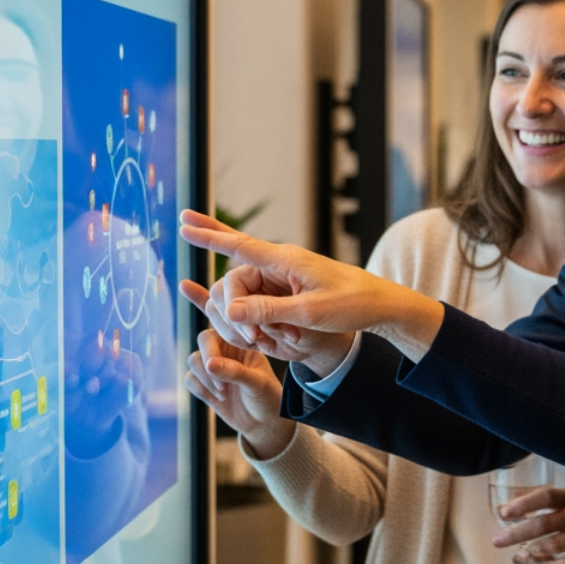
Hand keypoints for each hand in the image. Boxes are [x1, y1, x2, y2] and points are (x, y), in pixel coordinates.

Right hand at [177, 210, 444, 359]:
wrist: (380, 304)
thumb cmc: (351, 305)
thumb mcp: (309, 313)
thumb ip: (267, 311)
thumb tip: (228, 310)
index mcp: (286, 259)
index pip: (239, 246)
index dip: (209, 236)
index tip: (184, 224)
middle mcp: (281, 262)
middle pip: (236, 274)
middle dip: (234, 307)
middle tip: (227, 296)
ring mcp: (284, 275)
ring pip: (247, 296)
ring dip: (256, 322)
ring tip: (287, 339)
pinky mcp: (289, 288)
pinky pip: (262, 303)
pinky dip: (263, 321)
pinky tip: (261, 333)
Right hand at [184, 328, 295, 458]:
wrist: (265, 423)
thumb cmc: (268, 398)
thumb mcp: (257, 383)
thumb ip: (235, 372)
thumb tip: (209, 363)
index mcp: (243, 341)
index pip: (224, 327)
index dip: (215, 345)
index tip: (223, 365)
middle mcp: (227, 350)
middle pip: (203, 341)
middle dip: (208, 362)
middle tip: (222, 384)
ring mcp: (215, 366)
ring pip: (194, 360)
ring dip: (205, 379)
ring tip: (224, 393)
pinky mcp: (205, 384)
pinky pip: (190, 379)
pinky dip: (201, 389)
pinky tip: (219, 399)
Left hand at [492, 486, 564, 563]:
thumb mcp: (564, 496)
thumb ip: (536, 497)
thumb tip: (505, 504)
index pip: (546, 497)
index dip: (524, 504)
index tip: (505, 512)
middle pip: (544, 524)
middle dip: (518, 534)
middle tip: (497, 541)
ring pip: (554, 546)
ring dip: (531, 553)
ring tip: (517, 556)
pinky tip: (539, 563)